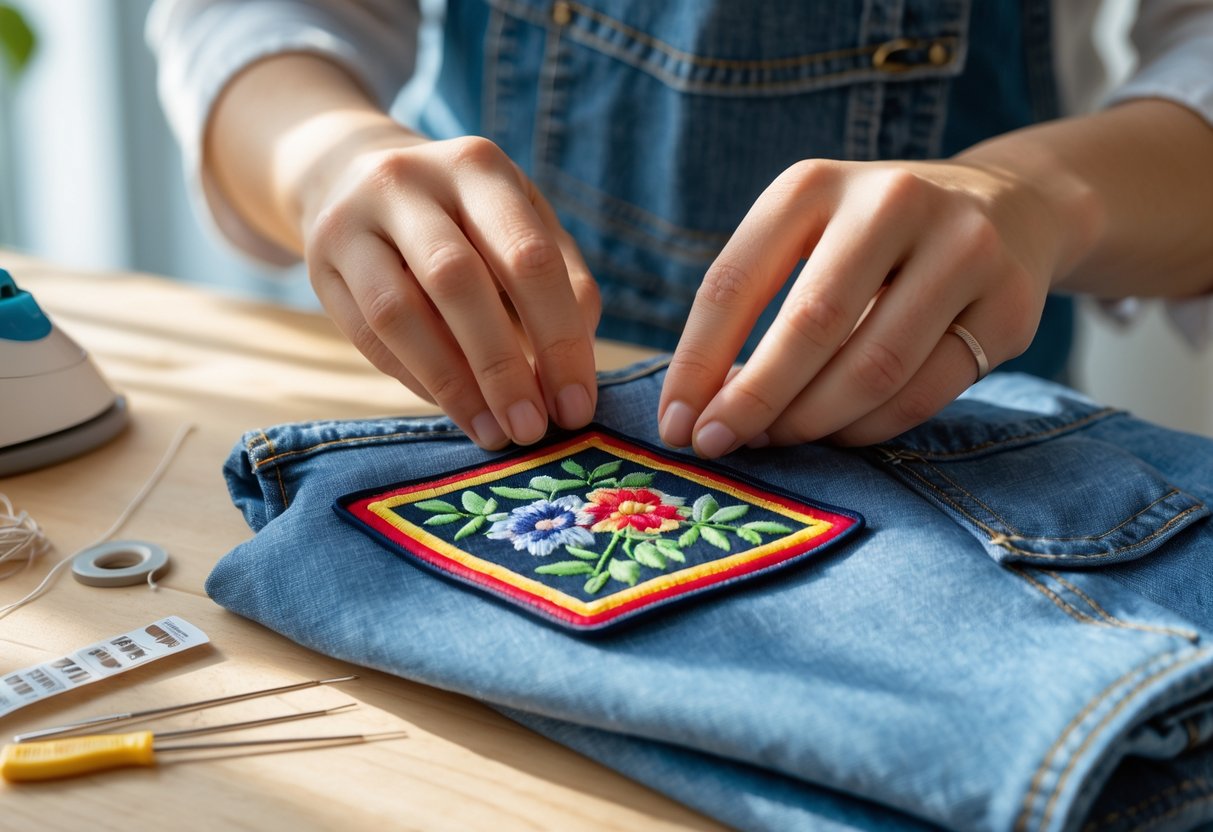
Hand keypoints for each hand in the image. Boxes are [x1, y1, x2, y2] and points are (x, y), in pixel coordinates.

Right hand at [301, 131, 600, 448]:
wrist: (356, 174)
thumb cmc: (466, 217)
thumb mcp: (520, 223)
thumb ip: (561, 282)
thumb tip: (577, 366)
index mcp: (479, 166)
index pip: (528, 258)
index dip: (559, 339)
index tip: (576, 405)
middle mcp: (409, 179)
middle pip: (457, 281)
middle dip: (502, 367)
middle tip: (532, 429)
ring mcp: (352, 217)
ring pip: (399, 312)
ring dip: (453, 385)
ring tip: (494, 433)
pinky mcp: (318, 260)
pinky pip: (368, 335)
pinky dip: (417, 380)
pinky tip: (456, 409)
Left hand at [658, 157, 1076, 455]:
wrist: (1008, 207)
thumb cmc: (872, 238)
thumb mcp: (809, 236)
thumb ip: (757, 305)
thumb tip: (700, 406)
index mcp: (815, 184)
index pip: (733, 281)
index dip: (696, 362)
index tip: (674, 424)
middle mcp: (892, 202)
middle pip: (810, 326)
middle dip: (754, 400)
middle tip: (718, 445)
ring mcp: (963, 250)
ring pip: (873, 368)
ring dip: (812, 421)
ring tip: (778, 439)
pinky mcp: (1010, 306)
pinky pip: (924, 394)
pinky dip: (868, 428)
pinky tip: (838, 433)